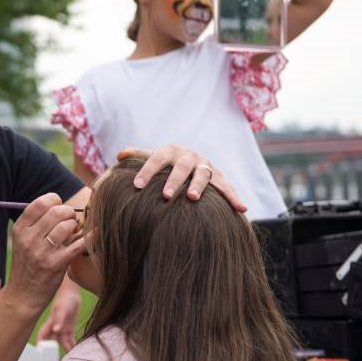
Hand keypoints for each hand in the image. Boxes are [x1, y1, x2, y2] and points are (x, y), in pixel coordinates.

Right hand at [9, 193, 87, 313]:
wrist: (23, 295)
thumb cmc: (28, 265)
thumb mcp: (23, 242)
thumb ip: (36, 223)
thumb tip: (58, 204)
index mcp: (20, 229)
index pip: (39, 203)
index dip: (54, 200)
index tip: (59, 205)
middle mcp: (29, 239)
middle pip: (56, 212)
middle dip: (68, 212)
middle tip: (71, 220)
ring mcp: (42, 252)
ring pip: (66, 226)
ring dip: (75, 226)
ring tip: (74, 232)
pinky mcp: (55, 265)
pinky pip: (78, 245)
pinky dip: (90, 237)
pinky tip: (96, 234)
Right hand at [38, 285, 80, 351]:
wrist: (72, 293)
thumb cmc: (65, 299)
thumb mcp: (63, 308)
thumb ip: (59, 319)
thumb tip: (56, 330)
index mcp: (51, 323)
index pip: (43, 335)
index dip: (41, 345)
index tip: (42, 355)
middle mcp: (55, 327)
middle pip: (53, 342)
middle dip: (54, 351)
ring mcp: (62, 328)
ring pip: (63, 342)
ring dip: (66, 348)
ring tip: (72, 358)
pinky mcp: (69, 328)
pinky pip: (70, 339)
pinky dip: (72, 344)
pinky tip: (76, 350)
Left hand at [117, 145, 246, 212]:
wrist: (191, 162)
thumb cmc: (166, 165)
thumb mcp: (152, 158)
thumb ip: (137, 156)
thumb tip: (120, 155)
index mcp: (170, 151)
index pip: (156, 158)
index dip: (146, 171)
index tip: (137, 186)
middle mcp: (189, 157)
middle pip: (182, 167)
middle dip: (174, 180)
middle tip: (165, 196)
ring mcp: (206, 166)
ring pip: (203, 174)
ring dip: (199, 186)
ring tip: (193, 198)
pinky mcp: (219, 177)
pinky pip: (227, 187)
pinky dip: (234, 197)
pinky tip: (241, 209)